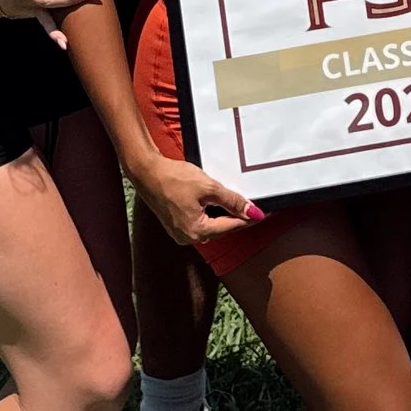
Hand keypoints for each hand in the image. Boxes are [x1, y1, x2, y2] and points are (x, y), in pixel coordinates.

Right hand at [141, 155, 258, 251]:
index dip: (249, 218)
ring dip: (224, 214)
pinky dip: (211, 213)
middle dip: (237, 217)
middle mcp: (188, 238)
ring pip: (211, 225)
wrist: (147, 172)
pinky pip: (200, 222)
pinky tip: (217, 202)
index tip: (264, 214)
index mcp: (196, 232)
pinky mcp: (177, 224)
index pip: (231, 226)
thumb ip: (231, 201)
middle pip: (222, 228)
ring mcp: (181, 233)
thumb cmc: (173, 178)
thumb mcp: (208, 187)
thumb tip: (252, 212)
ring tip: (236, 202)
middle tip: (253, 206)